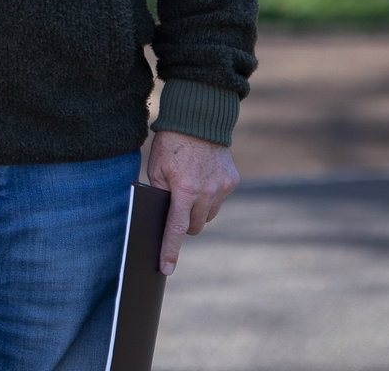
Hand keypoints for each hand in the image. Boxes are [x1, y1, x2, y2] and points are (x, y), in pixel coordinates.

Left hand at [146, 130, 239, 274]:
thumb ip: (160, 193)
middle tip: (175, 209)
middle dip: (183, 224)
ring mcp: (222, 188)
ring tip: (188, 189)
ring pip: (208, 215)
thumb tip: (161, 215)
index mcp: (184, 190)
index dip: (170, 250)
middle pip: (194, 226)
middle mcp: (206, 192)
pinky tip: (202, 178)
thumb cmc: (171, 143)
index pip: (175, 228)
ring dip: (197, 211)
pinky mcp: (232, 181)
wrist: (198, 120)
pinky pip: (219, 200)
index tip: (166, 268)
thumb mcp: (156, 167)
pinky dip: (209, 196)